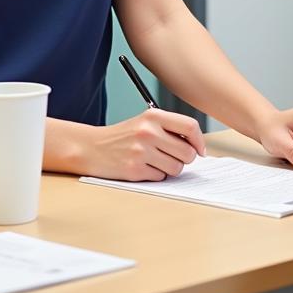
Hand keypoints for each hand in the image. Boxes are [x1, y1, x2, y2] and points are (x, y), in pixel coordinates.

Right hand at [82, 109, 205, 180]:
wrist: (91, 147)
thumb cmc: (123, 136)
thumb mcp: (145, 122)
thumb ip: (170, 129)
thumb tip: (197, 147)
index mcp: (153, 116)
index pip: (190, 126)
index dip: (199, 141)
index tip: (200, 150)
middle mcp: (148, 131)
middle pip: (188, 152)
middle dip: (184, 158)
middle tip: (171, 156)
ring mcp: (141, 151)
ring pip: (177, 168)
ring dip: (170, 168)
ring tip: (154, 161)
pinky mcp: (135, 169)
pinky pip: (161, 177)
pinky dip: (155, 175)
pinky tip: (143, 167)